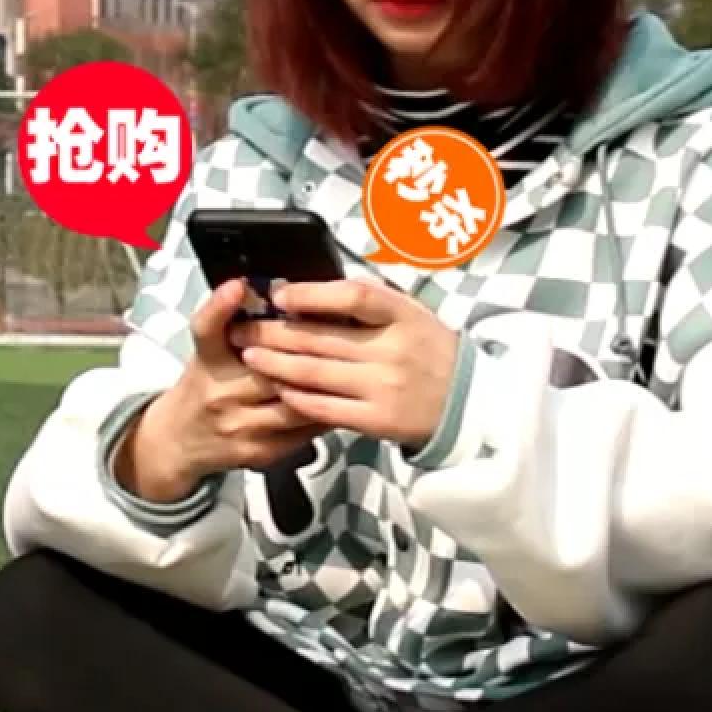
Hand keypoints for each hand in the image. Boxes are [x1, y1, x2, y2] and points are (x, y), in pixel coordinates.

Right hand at [116, 278, 326, 501]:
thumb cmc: (204, 385)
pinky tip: (339, 399)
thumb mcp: (209, 350)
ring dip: (323, 385)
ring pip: (295, 401)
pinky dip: (324, 412)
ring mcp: (240, 426)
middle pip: (269, 367)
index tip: (238, 285)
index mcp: (206, 361)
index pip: (206, 330)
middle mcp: (218, 393)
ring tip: (348, 368)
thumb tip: (263, 286)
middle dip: (303, 350)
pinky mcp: (259, 452)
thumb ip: (230, 322)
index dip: (220, 306)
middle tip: (339, 332)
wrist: (179, 441)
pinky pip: (303, 430)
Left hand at [228, 278, 457, 448]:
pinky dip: (296, 397)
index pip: (353, 297)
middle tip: (244, 329)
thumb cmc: (428, 352)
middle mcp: (393, 349)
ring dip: (275, 363)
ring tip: (250, 356)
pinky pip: (324, 407)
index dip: (311, 294)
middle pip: (320, 337)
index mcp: (403, 315)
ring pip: (314, 372)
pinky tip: (278, 387)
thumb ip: (369, 303)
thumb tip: (310, 291)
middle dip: (273, 332)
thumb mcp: (411, 315)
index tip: (279, 295)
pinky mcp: (376, 419)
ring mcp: (383, 386)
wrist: (467, 404)